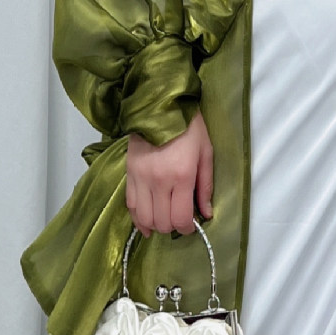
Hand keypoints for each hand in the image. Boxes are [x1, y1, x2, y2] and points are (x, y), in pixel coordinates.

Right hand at [125, 110, 213, 234]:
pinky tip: (145, 222)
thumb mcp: (206, 154)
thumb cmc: (189, 128)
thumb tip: (206, 213)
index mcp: (182, 176)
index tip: (191, 226)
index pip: (181, 217)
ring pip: (144, 218)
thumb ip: (205, 186)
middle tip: (179, 221)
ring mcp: (141, 178)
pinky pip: (130, 205)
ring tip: (163, 222)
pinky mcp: (129, 174)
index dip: (187, 228)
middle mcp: (159, 181)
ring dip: (154, 226)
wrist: (160, 106)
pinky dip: (138, 218)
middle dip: (172, 228)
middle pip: (161, 222)